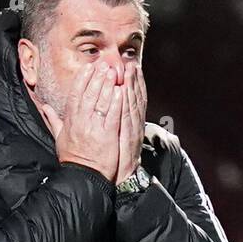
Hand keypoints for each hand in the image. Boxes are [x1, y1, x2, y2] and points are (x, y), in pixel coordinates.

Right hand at [39, 61, 121, 182]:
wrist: (83, 177)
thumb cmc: (72, 159)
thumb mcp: (59, 138)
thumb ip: (53, 120)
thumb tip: (44, 107)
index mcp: (70, 121)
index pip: (75, 95)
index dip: (82, 80)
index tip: (88, 68)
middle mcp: (81, 122)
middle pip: (89, 95)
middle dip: (96, 78)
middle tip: (103, 65)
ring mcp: (94, 128)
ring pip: (100, 102)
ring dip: (107, 86)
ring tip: (112, 73)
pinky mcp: (107, 136)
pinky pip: (111, 116)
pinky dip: (115, 103)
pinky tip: (120, 91)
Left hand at [115, 61, 146, 184]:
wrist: (121, 179)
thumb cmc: (114, 159)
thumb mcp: (113, 138)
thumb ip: (111, 122)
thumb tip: (107, 109)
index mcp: (128, 123)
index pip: (131, 98)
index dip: (132, 82)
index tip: (129, 67)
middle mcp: (133, 124)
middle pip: (134, 97)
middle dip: (133, 79)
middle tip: (130, 62)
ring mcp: (132, 130)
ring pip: (132, 103)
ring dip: (132, 85)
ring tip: (130, 69)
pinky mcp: (128, 138)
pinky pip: (127, 117)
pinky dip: (126, 103)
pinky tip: (124, 91)